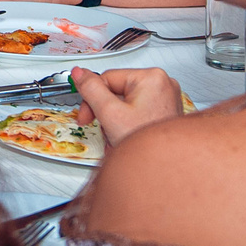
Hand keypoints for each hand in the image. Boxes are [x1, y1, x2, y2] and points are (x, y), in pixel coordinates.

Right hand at [70, 65, 184, 142]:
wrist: (163, 172)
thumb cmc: (146, 146)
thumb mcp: (110, 114)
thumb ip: (91, 89)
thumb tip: (79, 73)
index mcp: (152, 77)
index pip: (108, 78)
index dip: (93, 98)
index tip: (86, 116)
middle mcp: (163, 84)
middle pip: (117, 90)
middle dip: (106, 111)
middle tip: (104, 128)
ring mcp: (166, 99)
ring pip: (126, 102)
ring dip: (115, 119)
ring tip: (118, 136)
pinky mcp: (165, 112)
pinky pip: (137, 111)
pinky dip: (127, 123)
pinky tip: (127, 136)